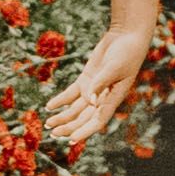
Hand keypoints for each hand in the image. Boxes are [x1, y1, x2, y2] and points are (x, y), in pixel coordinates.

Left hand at [45, 25, 152, 147]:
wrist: (126, 36)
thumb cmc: (126, 52)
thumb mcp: (114, 67)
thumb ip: (100, 83)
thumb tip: (90, 102)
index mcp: (113, 98)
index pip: (98, 121)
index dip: (85, 131)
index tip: (71, 139)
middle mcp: (102, 97)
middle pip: (83, 118)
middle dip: (69, 127)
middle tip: (53, 133)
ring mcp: (93, 88)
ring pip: (75, 108)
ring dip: (62, 117)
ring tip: (48, 124)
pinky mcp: (86, 79)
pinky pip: (71, 94)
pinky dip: (60, 100)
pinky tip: (49, 107)